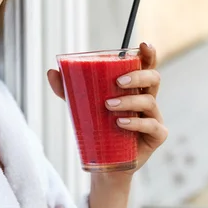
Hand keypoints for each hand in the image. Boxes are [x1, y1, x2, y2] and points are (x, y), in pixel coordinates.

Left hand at [47, 42, 168, 175]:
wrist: (106, 162)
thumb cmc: (98, 128)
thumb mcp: (80, 106)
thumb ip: (68, 89)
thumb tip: (51, 72)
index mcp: (133, 87)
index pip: (145, 66)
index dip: (148, 53)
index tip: (142, 45)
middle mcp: (147, 99)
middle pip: (153, 78)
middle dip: (138, 76)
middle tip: (118, 82)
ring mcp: (154, 117)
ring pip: (150, 101)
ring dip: (129, 101)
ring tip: (108, 106)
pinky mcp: (157, 135)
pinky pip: (152, 125)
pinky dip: (136, 123)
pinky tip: (121, 123)